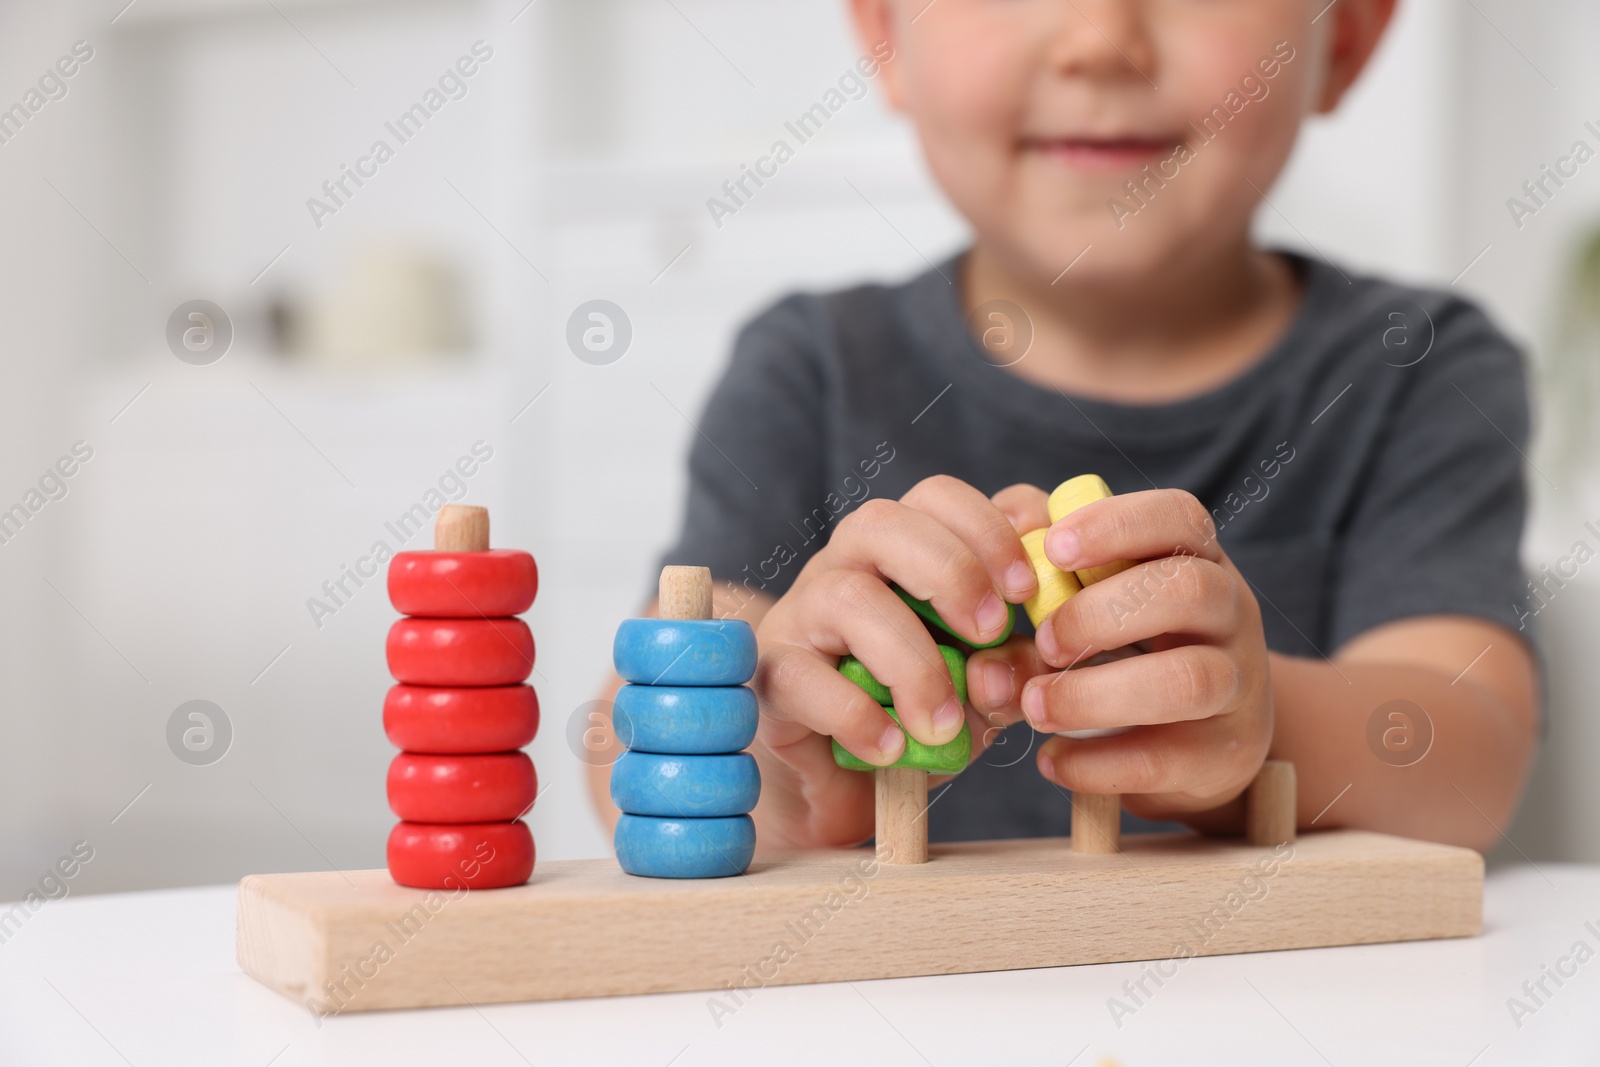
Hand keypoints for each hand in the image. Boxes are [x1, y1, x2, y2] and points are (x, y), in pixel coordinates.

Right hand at [749, 476, 1037, 847]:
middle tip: (991, 633)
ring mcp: (802, 615)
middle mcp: (847, 566)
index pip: (937, 497)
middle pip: (883, 522)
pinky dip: (855, 715)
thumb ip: (1011, 669)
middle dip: (952, 571)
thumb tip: (1001, 671)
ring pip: (847, 596)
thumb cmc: (920, 710)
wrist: (847, 781)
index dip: (988, 529)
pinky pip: (802, 677)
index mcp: (903, 550)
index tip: (1027, 592)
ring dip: (911, 662)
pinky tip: (890, 747)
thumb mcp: (984, 688)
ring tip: (942, 724)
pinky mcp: (772, 674)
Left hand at [966, 485, 1273, 824]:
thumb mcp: (1083, 608)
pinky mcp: (1223, 756)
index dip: (1117, 524)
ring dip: (1095, 694)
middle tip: (1044, 641)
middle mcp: (1231, 613)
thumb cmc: (1124, 652)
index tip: (1053, 549)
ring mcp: (1237, 685)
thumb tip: (981, 632)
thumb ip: (1030, 600)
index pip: (1178, 517)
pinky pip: (1166, 758)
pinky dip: (1097, 762)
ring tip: (1035, 706)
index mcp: (1195, 558)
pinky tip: (1051, 759)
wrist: (1196, 741)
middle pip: (1190, 590)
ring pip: (1187, 680)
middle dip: (1101, 614)